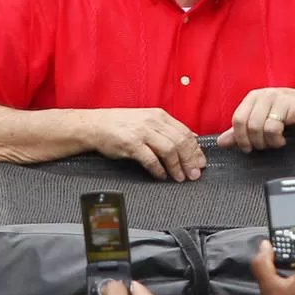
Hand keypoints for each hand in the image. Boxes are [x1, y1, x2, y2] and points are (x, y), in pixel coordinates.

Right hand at [85, 107, 205, 180]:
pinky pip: (150, 159)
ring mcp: (142, 132)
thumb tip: (191, 138)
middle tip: (194, 174)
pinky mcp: (131, 144)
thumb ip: (168, 129)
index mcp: (159, 116)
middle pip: (180, 142)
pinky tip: (162, 176)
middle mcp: (152, 122)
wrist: (94, 125)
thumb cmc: (120, 125)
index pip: (185, 132)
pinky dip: (159, 170)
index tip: (201, 162)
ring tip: (180, 177)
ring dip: (177, 166)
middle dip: (190, 160)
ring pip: (169, 150)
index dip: (196, 150)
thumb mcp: (147, 120)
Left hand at [217, 88, 294, 151]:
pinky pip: (275, 126)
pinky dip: (276, 139)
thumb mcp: (262, 123)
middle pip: (248, 124)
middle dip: (255, 142)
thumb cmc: (287, 116)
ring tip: (275, 143)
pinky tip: (283, 139)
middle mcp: (264, 95)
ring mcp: (279, 98)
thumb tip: (221, 142)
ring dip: (266, 142)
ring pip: (259, 126)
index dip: (240, 138)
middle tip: (264, 147)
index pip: (238, 119)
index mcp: (253, 98)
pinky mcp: (292, 106)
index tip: (248, 148)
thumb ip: (241, 132)